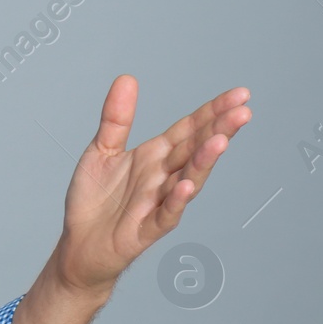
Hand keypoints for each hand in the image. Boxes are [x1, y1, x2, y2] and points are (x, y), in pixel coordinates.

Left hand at [52, 75, 251, 295]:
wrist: (78, 245)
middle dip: (219, 130)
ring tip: (221, 141)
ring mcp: (158, 203)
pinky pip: (166, 214)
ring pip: (188, 179)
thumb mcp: (101, 150)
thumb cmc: (95, 199)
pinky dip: (177, 201)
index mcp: (155, 156)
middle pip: (194, 150)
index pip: (189, 129)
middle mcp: (163, 177)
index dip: (212, 112)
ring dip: (203, 162)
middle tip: (243, 110)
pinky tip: (186, 185)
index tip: (240, 94)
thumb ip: (116, 117)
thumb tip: (127, 78)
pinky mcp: (146, 229)